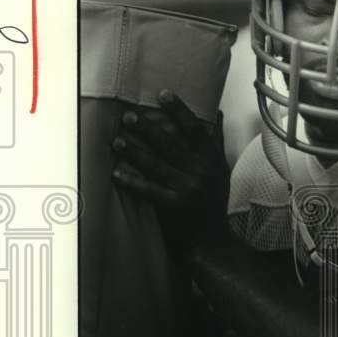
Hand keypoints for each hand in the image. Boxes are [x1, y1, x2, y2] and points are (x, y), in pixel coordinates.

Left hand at [111, 89, 229, 251]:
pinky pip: (148, 190)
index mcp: (212, 160)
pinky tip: (116, 173)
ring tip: (118, 140)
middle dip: (148, 128)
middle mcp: (201, 172)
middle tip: (129, 116)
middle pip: (172, 144)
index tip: (163, 94)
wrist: (212, 242)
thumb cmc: (213, 204)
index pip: (196, 129)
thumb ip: (216, 141)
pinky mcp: (174, 206)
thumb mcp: (220, 170)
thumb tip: (216, 113)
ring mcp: (187, 189)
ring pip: (156, 164)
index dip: (180, 110)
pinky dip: (131, 181)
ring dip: (135, 151)